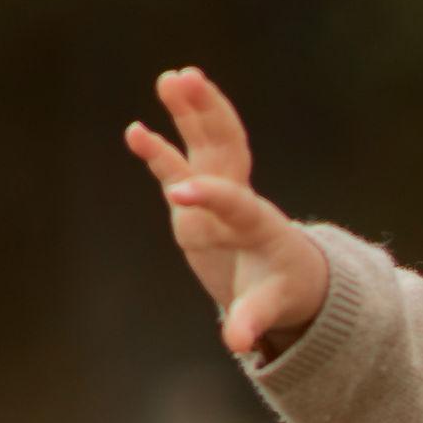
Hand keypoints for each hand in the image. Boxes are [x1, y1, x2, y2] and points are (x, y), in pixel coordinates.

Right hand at [124, 66, 330, 356]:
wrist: (288, 276)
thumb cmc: (283, 291)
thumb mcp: (270, 308)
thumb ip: (253, 321)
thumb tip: (238, 345)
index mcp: (259, 223)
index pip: (235, 201)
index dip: (210, 196)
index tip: (180, 191)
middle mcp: (240, 197)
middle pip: (227, 146)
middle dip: (207, 115)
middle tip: (187, 81)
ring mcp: (220, 189)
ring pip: (207, 140)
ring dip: (191, 109)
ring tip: (171, 76)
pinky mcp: (200, 194)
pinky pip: (179, 164)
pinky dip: (160, 148)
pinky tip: (133, 130)